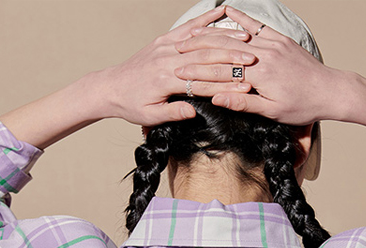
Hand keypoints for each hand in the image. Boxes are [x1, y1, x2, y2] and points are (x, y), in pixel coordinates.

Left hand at [106, 6, 256, 125]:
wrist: (112, 87)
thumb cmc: (131, 104)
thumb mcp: (151, 115)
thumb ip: (173, 112)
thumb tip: (193, 111)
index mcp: (167, 80)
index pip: (203, 82)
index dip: (225, 85)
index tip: (245, 87)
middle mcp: (168, 59)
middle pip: (206, 57)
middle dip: (232, 58)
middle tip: (253, 59)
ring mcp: (166, 46)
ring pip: (200, 40)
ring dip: (224, 38)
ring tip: (246, 38)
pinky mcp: (164, 40)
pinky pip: (188, 28)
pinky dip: (205, 20)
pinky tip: (221, 13)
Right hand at [173, 5, 341, 124]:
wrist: (330, 90)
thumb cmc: (302, 106)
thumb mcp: (271, 111)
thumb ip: (242, 103)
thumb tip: (216, 97)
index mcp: (260, 75)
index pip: (221, 70)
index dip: (198, 72)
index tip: (179, 73)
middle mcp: (264, 54)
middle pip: (224, 51)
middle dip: (199, 52)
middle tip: (178, 53)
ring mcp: (273, 43)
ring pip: (237, 36)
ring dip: (214, 35)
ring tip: (192, 34)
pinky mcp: (280, 39)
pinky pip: (256, 25)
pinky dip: (240, 19)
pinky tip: (226, 10)